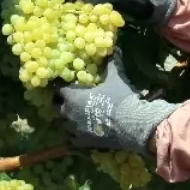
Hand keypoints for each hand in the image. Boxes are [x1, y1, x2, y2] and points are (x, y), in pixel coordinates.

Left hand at [53, 49, 178, 153]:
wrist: (132, 125)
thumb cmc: (120, 99)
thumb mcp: (116, 78)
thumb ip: (111, 63)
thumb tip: (114, 48)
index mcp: (72, 96)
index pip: (57, 89)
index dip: (60, 86)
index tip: (64, 84)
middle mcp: (68, 113)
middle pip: (56, 107)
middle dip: (60, 102)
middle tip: (69, 99)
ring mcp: (74, 129)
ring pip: (64, 123)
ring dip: (68, 119)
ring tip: (76, 116)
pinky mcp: (82, 142)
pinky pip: (72, 139)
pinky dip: (75, 135)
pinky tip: (82, 132)